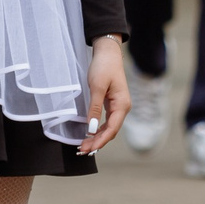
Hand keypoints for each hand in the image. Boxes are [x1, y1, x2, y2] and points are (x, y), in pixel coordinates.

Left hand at [77, 36, 130, 153]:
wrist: (107, 52)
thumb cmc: (103, 67)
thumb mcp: (96, 87)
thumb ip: (94, 108)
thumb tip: (90, 128)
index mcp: (122, 105)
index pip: (112, 129)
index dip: (100, 141)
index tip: (88, 148)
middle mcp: (122, 108)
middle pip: (110, 131)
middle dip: (97, 142)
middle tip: (81, 150)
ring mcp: (118, 106)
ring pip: (108, 127)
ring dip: (97, 137)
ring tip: (84, 146)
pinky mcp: (112, 104)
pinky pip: (106, 121)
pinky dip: (98, 129)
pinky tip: (90, 135)